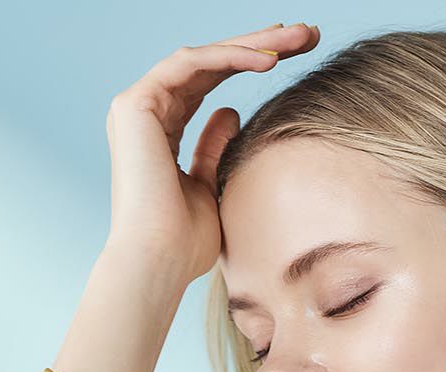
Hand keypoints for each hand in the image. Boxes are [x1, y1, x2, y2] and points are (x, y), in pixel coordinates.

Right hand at [106, 21, 321, 281]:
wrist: (159, 263)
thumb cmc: (187, 244)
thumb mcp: (213, 189)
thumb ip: (216, 149)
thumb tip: (231, 112)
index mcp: (161, 131)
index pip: (209, 84)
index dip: (251, 64)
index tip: (296, 57)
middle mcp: (146, 113)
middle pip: (210, 63)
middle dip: (261, 44)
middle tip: (309, 34)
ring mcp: (138, 106)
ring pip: (203, 57)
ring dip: (254, 43)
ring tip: (301, 38)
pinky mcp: (136, 105)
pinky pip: (191, 64)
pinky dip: (230, 57)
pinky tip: (270, 58)